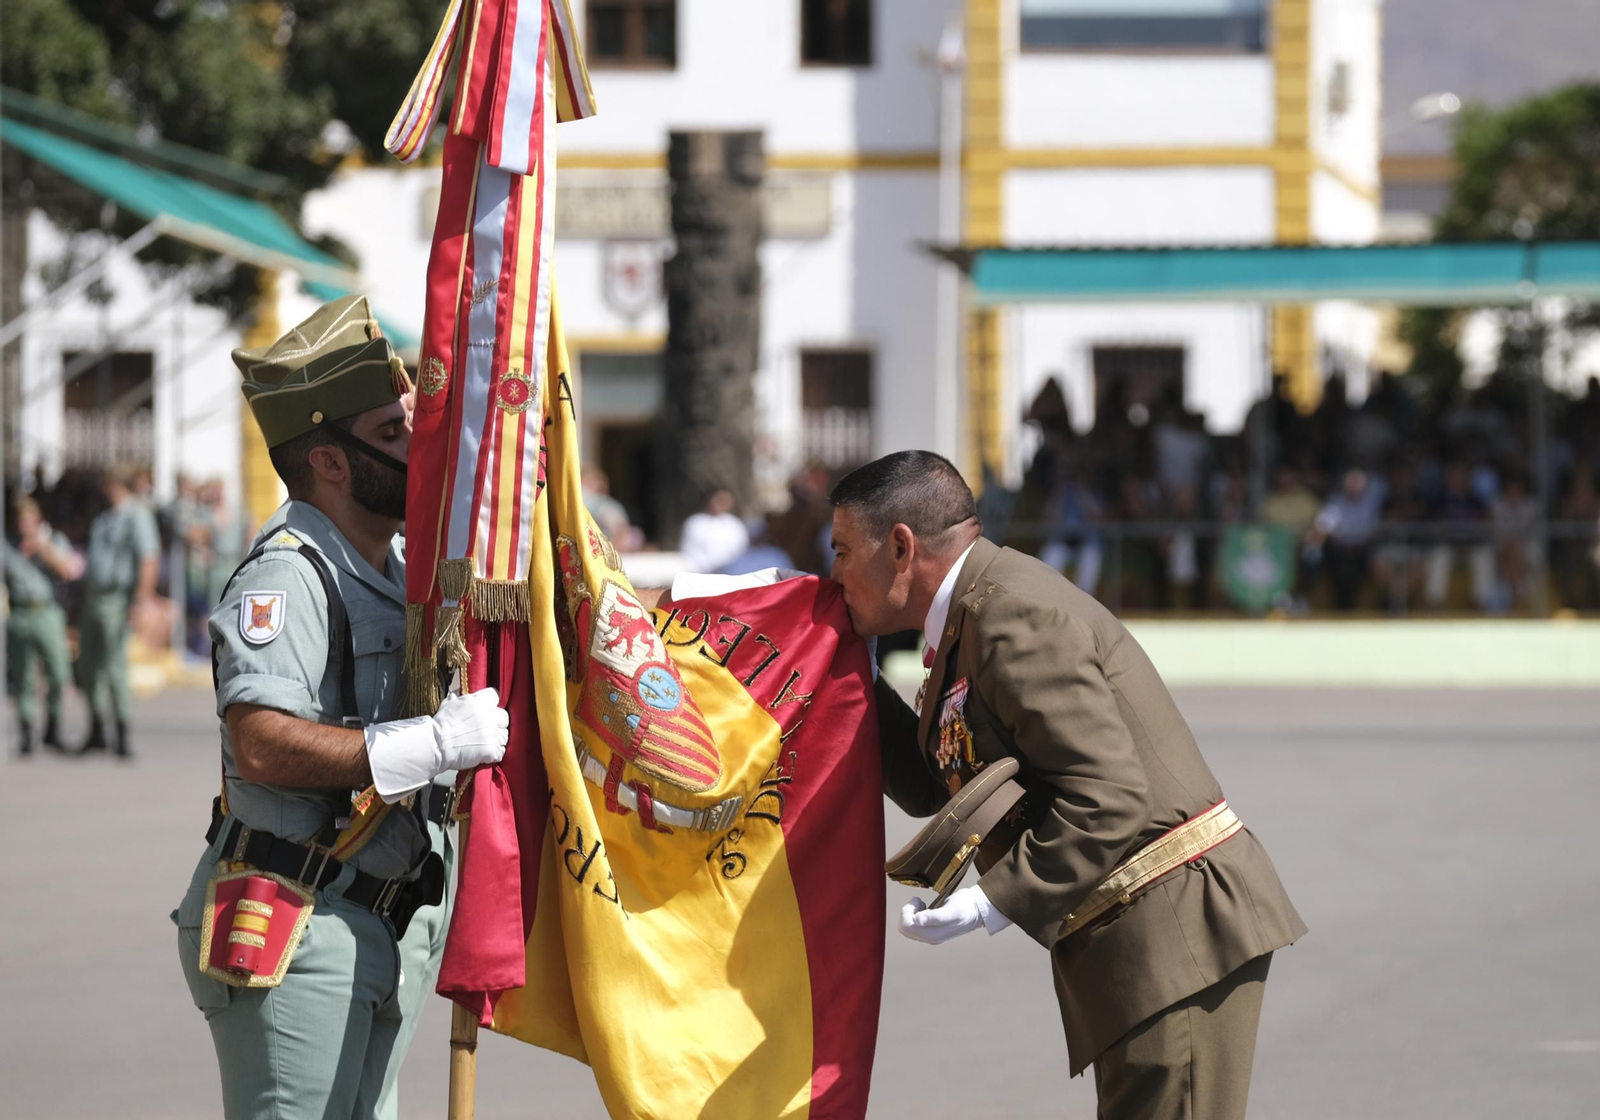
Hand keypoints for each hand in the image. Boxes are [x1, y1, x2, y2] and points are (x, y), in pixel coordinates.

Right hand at [365, 687, 509, 802]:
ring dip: (497, 741)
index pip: (496, 696)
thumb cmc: (439, 727)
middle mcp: (488, 716)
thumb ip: (456, 700)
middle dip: (498, 724)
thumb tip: (455, 696)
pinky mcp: (491, 749)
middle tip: (487, 731)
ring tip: (483, 744)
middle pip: (504, 718)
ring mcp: (492, 733)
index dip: (492, 704)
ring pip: (504, 736)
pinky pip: (501, 752)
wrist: (435, 746)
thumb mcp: (447, 706)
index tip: (487, 712)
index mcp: (479, 702)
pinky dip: (494, 755)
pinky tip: (484, 755)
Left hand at [898, 885, 1011, 944]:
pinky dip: (915, 914)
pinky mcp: (932, 930)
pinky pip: (914, 925)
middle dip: (907, 912)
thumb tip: (917, 921)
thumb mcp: (951, 909)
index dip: (907, 911)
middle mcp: (930, 938)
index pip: (906, 926)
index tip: (919, 901)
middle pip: (904, 928)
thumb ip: (934, 917)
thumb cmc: (966, 906)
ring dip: (911, 912)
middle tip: (919, 901)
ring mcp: (930, 935)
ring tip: (923, 903)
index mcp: (933, 935)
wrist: (977, 908)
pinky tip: (925, 907)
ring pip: (908, 926)